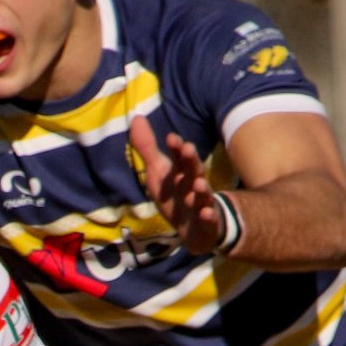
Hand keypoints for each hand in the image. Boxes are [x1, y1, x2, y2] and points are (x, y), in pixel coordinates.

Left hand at [130, 116, 227, 254]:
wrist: (193, 228)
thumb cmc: (175, 195)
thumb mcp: (157, 172)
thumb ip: (147, 147)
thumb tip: (136, 117)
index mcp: (181, 171)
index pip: (179, 156)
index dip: (176, 148)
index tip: (171, 138)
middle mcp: (193, 183)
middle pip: (193, 170)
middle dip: (191, 160)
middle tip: (188, 148)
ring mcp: (201, 202)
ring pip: (203, 194)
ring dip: (202, 188)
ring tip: (198, 183)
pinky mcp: (207, 221)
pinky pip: (209, 219)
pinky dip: (208, 216)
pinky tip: (206, 213)